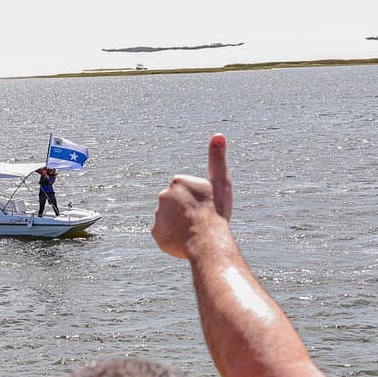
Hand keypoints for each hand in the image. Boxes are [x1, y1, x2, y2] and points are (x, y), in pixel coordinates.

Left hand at [152, 133, 235, 259]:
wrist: (208, 242)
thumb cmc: (216, 212)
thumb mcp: (221, 182)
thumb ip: (217, 159)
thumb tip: (218, 134)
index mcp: (178, 181)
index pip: (188, 192)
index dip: (199, 201)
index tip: (206, 207)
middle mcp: (163, 195)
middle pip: (178, 205)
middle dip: (188, 212)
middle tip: (201, 221)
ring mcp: (158, 215)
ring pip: (171, 220)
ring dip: (181, 226)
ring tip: (195, 232)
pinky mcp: (156, 233)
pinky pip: (165, 235)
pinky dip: (174, 238)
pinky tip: (186, 241)